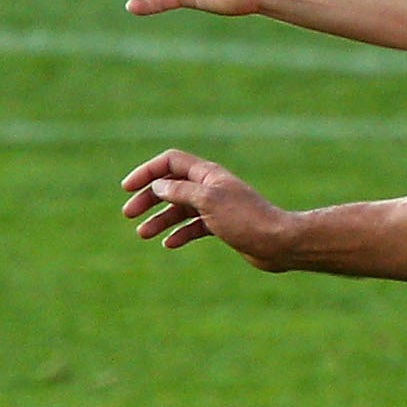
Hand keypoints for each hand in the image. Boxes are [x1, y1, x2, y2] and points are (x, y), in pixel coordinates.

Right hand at [120, 149, 296, 265]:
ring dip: (160, 219)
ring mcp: (216, 206)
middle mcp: (210, 186)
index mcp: (207, 174)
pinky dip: (180, 233)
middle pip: (171, 186)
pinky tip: (169, 244)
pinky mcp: (222, 225)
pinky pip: (194, 226)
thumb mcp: (208, 201)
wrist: (279, 243)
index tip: (127, 188)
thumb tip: (157, 187)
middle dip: (148, 198)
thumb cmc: (246, 219)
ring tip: (143, 234)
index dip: (146, 172)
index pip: (170, 162)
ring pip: (180, 209)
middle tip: (128, 214)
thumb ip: (180, 192)